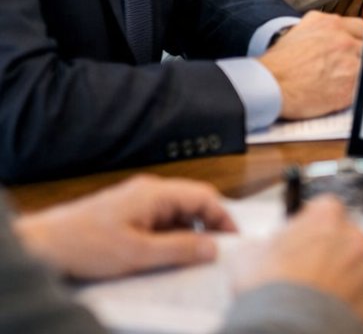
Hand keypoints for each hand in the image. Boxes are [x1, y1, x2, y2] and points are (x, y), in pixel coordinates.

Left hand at [13, 175, 233, 279]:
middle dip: (205, 227)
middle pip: (191, 203)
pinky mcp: (125, 213)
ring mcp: (135, 200)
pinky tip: (161, 256)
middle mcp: (148, 191)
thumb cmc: (84, 245)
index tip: (231, 240)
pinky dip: (167, 237)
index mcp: (155, 192)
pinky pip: (157, 221)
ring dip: (185, 234)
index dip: (223, 218)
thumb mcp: (139, 253)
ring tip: (184, 259)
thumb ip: (180, 249)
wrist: (42, 245)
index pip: (205, 196)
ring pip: (175, 213)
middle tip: (211, 253)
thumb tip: (212, 247)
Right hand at [230, 197, 362, 320]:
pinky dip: (345, 298)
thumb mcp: (247, 253)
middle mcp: (353, 237)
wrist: (286, 325)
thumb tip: (258, 249)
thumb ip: (262, 243)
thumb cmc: (268, 286)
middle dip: (327, 248)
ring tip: (311, 291)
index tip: (299, 236)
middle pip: (344, 236)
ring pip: (354, 265)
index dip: (309, 222)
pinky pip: (359, 293)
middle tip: (303, 266)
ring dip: (338, 274)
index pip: (324, 207)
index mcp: (326, 216)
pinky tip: (322, 306)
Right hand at [259, 12, 362, 118]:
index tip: (359, 47)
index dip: (361, 39)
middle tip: (349, 67)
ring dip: (358, 74)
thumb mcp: (299, 31)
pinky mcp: (350, 86)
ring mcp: (350, 63)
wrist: (268, 85)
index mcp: (331, 25)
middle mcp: (344, 40)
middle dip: (361, 56)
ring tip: (340, 81)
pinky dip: (355, 90)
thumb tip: (338, 33)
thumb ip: (323, 29)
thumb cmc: (278, 63)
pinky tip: (340, 93)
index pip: (362, 28)